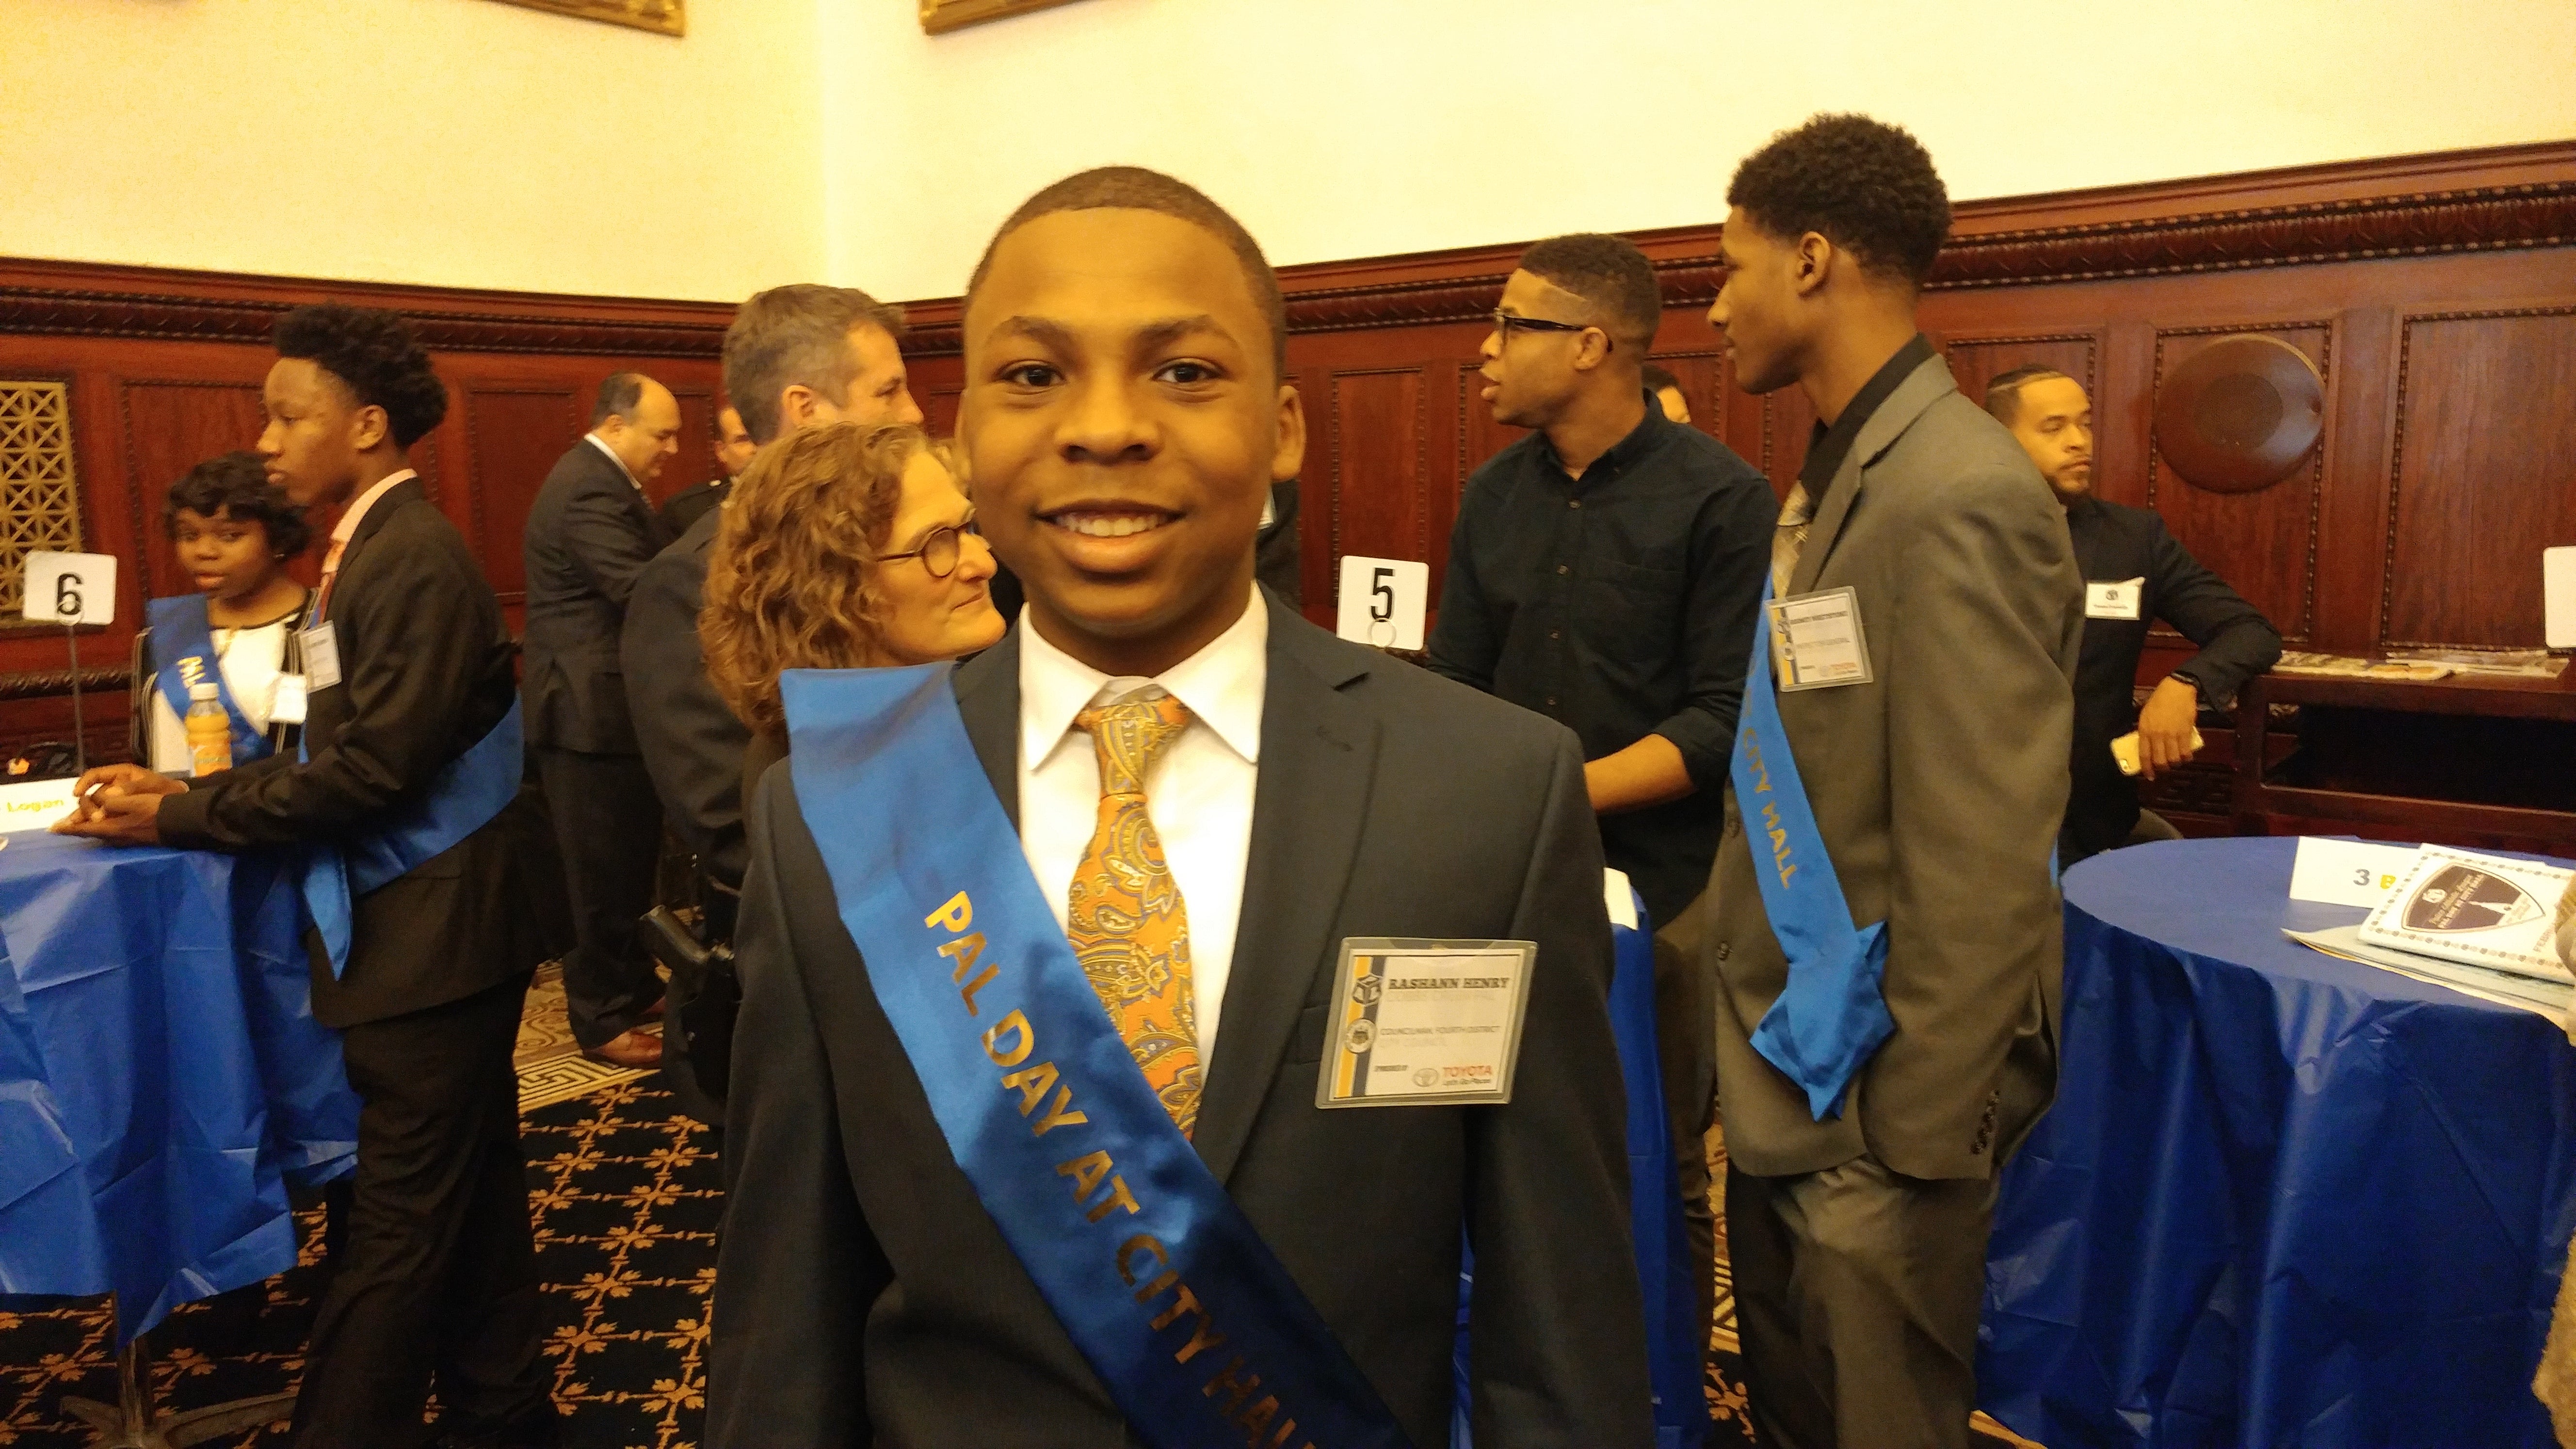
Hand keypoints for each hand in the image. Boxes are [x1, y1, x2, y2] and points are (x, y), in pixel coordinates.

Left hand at [52, 766, 182, 844]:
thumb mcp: (132, 801)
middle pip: (90, 832)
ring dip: (88, 828)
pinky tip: (102, 825)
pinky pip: (110, 833)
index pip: (83, 828)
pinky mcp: (134, 838)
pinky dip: (100, 828)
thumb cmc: (156, 810)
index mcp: (112, 828)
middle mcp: (115, 837)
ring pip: (100, 833)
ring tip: (79, 824)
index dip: (67, 827)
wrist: (181, 823)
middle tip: (64, 825)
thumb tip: (100, 803)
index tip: (52, 829)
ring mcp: (125, 839)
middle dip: (76, 827)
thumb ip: (112, 802)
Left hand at [2135, 676, 2200, 779]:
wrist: (2177, 689)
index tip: (2149, 776)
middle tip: (2164, 769)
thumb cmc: (2159, 700)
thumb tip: (2147, 745)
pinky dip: (2186, 758)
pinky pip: (2186, 751)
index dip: (2147, 768)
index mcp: (2145, 730)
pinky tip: (2186, 758)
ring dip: (2175, 764)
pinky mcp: (2186, 732)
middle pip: (2160, 760)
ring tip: (2176, 762)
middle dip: (2162, 769)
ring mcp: (2172, 734)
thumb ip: (2146, 731)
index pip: (2144, 754)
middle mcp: (2157, 735)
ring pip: (2173, 758)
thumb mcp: (2146, 715)